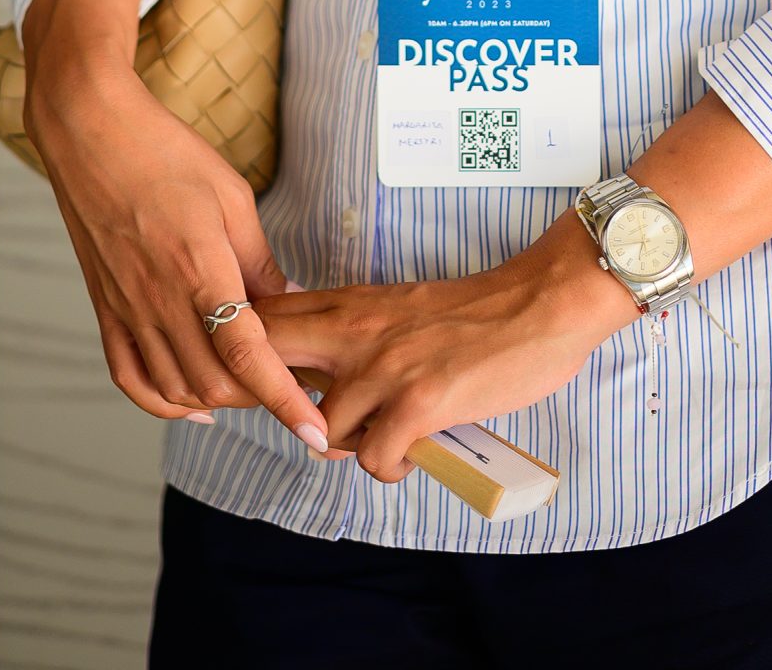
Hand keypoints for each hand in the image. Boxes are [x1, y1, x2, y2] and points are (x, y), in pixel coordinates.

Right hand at [22, 0, 326, 454]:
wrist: (91, 133)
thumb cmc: (166, 154)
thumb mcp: (233, 199)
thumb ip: (260, 262)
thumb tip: (292, 305)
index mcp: (199, 271)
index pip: (248, 356)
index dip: (285, 400)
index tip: (315, 432)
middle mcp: (159, 301)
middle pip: (215, 383)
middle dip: (260, 398)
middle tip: (295, 386)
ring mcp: (126, 309)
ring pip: (176, 389)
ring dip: (218, 401)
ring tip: (252, 390)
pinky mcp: (104, 308)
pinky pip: (130, 377)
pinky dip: (163, 401)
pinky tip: (191, 400)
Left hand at [257, 213, 635, 481]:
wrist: (539, 304)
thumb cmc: (475, 313)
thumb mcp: (397, 309)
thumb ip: (353, 336)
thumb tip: (317, 384)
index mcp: (348, 304)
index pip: (260, 320)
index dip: (233, 354)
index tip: (235, 385)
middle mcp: (354, 332)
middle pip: (262, 362)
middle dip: (257, 401)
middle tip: (296, 427)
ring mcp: (384, 368)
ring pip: (325, 431)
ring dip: (353, 448)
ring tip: (387, 440)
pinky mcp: (418, 403)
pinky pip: (374, 461)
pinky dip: (392, 468)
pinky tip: (417, 452)